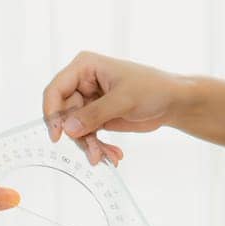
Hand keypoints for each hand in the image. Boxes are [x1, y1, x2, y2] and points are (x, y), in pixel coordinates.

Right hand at [42, 51, 192, 164]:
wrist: (173, 102)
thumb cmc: (152, 89)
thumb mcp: (123, 100)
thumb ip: (94, 115)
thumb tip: (67, 129)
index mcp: (84, 67)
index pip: (55, 90)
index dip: (52, 112)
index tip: (57, 135)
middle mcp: (82, 83)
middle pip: (64, 114)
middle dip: (79, 136)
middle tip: (94, 154)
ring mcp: (88, 101)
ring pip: (75, 129)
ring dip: (90, 146)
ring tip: (107, 157)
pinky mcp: (96, 117)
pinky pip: (87, 135)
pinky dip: (98, 147)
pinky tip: (113, 156)